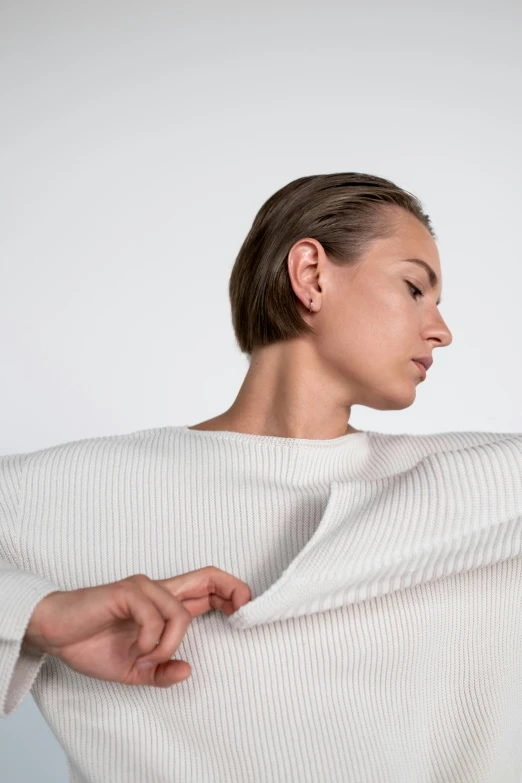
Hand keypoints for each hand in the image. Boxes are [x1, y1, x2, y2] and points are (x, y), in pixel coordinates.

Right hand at [23, 566, 250, 687]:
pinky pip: (154, 616)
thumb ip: (161, 672)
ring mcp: (143, 588)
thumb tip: (188, 671)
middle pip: (207, 576)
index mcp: (164, 604)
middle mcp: (159, 590)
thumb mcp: (133, 670)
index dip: (232, 592)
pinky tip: (138, 649)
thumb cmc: (92, 644)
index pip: (207, 587)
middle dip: (232, 590)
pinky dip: (151, 640)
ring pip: (181, 612)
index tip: (246, 612)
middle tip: (243, 610)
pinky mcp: (126, 591)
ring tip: (149, 658)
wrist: (54, 632)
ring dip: (171, 643)